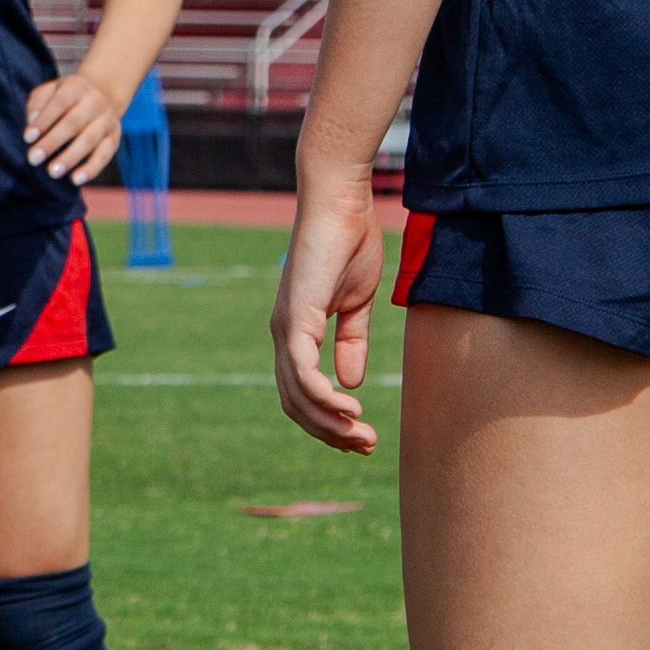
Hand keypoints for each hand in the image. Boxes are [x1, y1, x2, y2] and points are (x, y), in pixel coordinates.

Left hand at [23, 70, 124, 185]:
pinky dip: (91, 168)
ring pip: (89, 140)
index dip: (44, 121)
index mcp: (76, 88)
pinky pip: (104, 155)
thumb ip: (37, 103)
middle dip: (52, 142)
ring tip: (53, 172)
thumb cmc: (66, 97)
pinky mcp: (114, 138)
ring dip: (70, 157)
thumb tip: (31, 121)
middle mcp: (94, 102)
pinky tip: (76, 180)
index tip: (27, 138)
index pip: (59, 104)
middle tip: (33, 159)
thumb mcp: (50, 91)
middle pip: (73, 123)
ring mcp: (107, 121)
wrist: (103, 94)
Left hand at [271, 169, 386, 453]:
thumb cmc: (349, 243)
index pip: (302, 391)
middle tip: (366, 447)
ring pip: (298, 395)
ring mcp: (285, 328)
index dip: (328, 419)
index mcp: (296, 332)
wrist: (341, 202)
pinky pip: (304, 372)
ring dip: (330, 423)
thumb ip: (351, 343)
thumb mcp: (356, 304)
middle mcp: (283, 334)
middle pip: (296, 403)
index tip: (361, 436)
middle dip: (330, 432)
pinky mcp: (295, 318)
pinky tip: (350, 409)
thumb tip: (350, 382)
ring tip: (362, 437)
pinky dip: (324, 397)